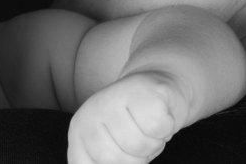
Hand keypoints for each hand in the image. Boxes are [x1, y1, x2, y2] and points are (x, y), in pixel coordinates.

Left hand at [67, 71, 189, 163]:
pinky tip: (161, 115)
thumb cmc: (133, 125)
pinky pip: (157, 127)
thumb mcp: (111, 149)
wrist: (155, 90)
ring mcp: (114, 97)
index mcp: (78, 130)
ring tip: (150, 129)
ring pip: (138, 144)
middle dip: (136, 158)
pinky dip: (166, 128)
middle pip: (114, 158)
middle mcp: (91, 112)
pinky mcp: (142, 90)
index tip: (124, 155)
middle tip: (140, 140)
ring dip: (153, 143)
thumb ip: (107, 161)